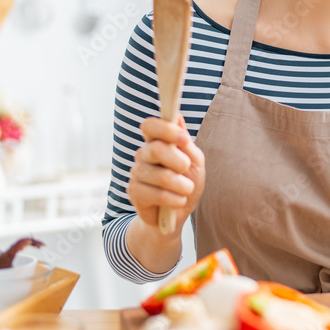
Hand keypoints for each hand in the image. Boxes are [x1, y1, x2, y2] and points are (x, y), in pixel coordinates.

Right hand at [127, 115, 205, 235]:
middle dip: (178, 161)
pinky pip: (157, 194)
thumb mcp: (194, 162)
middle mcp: (143, 155)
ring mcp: (136, 174)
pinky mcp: (134, 193)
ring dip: (182, 185)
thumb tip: (178, 117)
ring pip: (161, 175)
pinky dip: (175, 199)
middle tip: (186, 169)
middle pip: (156, 149)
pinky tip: (178, 201)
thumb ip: (186, 143)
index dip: (166, 129)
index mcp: (156, 143)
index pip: (150, 126)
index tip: (184, 139)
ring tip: (187, 189)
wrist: (178, 213)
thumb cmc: (187, 183)